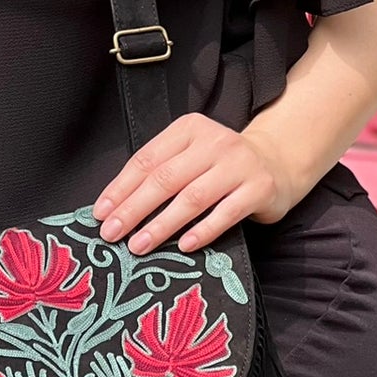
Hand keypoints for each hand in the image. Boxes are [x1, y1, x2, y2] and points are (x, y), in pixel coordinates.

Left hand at [90, 115, 299, 255]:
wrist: (277, 162)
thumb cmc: (220, 164)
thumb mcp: (189, 155)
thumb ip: (160, 172)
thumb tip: (115, 207)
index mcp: (188, 129)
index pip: (146, 160)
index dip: (120, 188)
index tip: (100, 213)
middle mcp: (214, 142)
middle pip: (165, 179)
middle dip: (133, 209)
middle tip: (111, 234)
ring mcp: (238, 164)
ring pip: (192, 197)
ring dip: (161, 225)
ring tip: (138, 245)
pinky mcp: (259, 188)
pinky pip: (225, 213)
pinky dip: (202, 231)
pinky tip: (183, 246)